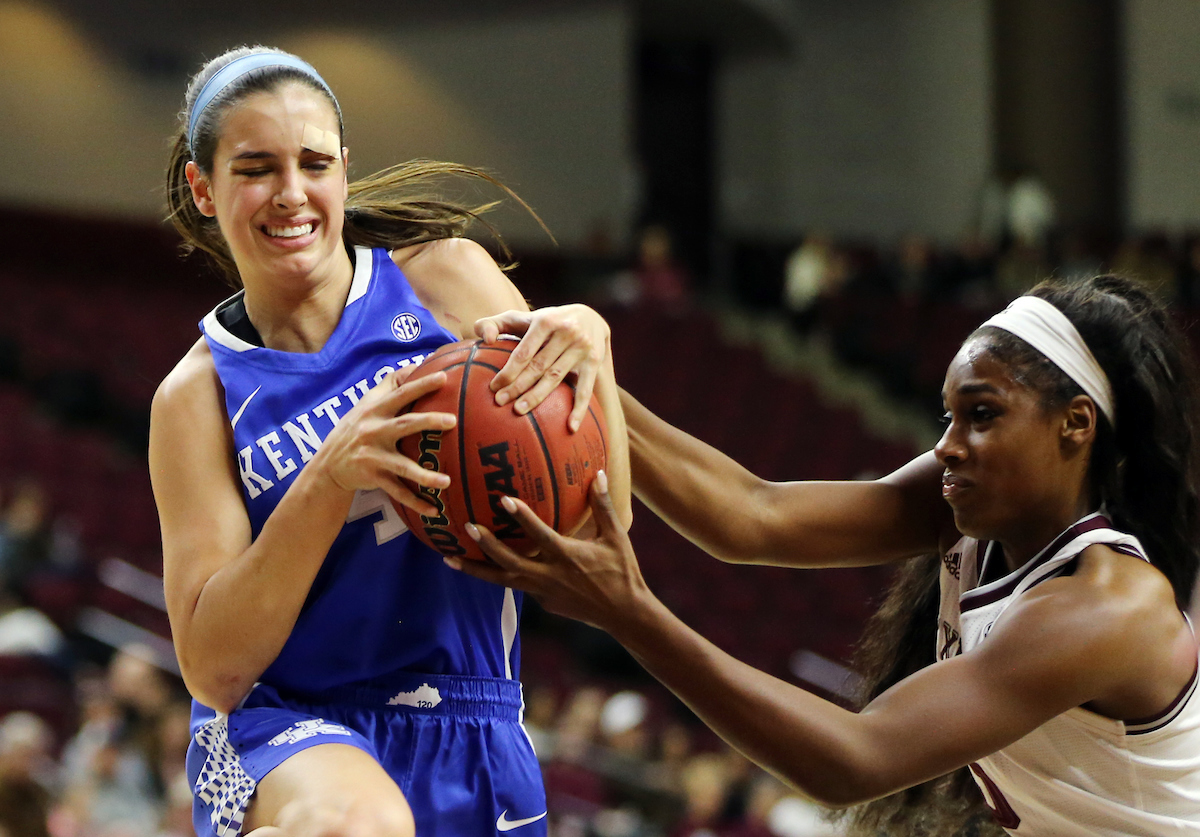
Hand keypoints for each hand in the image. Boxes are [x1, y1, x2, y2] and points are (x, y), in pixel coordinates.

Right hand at [311, 366, 455, 515]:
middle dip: (428, 421)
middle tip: (453, 420)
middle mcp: (374, 431)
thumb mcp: (366, 405)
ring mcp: (374, 456)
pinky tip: (436, 510)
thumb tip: (416, 365)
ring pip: (403, 467)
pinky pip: (398, 492)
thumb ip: (390, 386)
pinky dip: (416, 503)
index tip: (444, 377)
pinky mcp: (374, 477)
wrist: (328, 466)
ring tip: (446, 482)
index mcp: (375, 410)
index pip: (400, 393)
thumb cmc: (355, 429)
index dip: (421, 384)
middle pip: (404, 425)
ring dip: (425, 476)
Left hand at [445, 472, 647, 631]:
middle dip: (486, 546)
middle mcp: (550, 576)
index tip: (503, 500)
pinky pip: (518, 586)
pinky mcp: (543, 603)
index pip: (539, 535)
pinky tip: (486, 565)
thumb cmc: (623, 571)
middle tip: (467, 527)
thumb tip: (597, 473)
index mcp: (567, 557)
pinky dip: (500, 576)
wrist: (625, 614)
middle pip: (509, 563)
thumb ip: (602, 506)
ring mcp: (543, 593)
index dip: (522, 517)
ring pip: (503, 581)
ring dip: (476, 569)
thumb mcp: (615, 536)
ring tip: (450, 559)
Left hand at [474, 304, 609, 431]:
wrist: (590, 316)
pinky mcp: (594, 361)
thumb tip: (485, 339)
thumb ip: (495, 323)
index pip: (524, 352)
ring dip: (537, 396)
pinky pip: (585, 388)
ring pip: (556, 377)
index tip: (493, 387)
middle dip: (517, 386)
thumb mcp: (522, 317)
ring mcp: (581, 348)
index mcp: (545, 321)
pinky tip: (570, 427)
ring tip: (519, 411)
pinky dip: (579, 409)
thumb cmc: (546, 322)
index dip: (508, 371)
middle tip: (500, 401)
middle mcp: (565, 332)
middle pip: (538, 366)